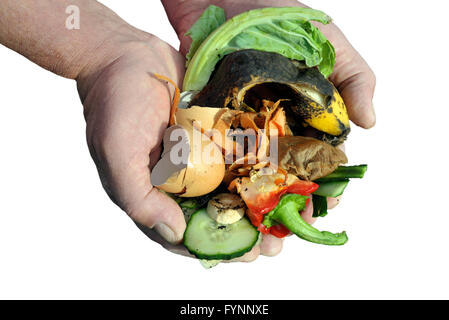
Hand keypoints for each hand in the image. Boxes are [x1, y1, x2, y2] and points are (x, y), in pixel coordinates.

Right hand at [77, 27, 282, 261]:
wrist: (126, 53)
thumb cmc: (115, 103)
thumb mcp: (118, 152)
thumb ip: (140, 198)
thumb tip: (175, 234)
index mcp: (155, 194)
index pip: (188, 234)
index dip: (218, 247)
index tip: (251, 254)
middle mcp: (180, 182)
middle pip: (217, 216)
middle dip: (248, 231)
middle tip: (276, 243)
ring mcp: (199, 159)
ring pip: (233, 190)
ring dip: (260, 205)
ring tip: (289, 216)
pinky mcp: (214, 137)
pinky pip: (239, 158)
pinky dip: (261, 170)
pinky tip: (285, 177)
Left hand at [162, 0, 375, 259]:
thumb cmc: (279, 16)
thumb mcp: (328, 43)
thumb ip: (355, 79)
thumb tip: (373, 122)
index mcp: (306, 120)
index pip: (319, 166)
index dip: (322, 192)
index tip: (319, 213)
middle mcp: (275, 130)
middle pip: (283, 183)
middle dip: (284, 214)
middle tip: (277, 242)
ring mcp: (242, 130)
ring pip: (249, 181)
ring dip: (251, 212)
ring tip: (251, 237)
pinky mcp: (211, 125)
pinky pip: (216, 163)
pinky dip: (219, 188)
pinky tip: (219, 211)